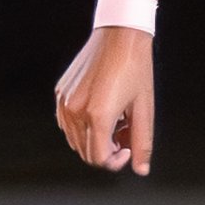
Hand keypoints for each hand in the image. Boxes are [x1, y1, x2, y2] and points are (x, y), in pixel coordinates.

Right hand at [55, 25, 154, 172]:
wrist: (120, 34)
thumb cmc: (136, 68)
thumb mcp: (144, 108)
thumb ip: (142, 143)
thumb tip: (141, 169)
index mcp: (98, 116)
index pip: (98, 159)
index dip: (115, 161)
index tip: (127, 148)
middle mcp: (76, 111)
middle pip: (86, 152)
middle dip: (106, 150)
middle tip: (125, 132)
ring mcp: (65, 101)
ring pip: (75, 139)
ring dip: (94, 138)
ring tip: (116, 119)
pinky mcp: (61, 93)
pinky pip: (68, 123)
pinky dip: (82, 126)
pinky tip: (101, 110)